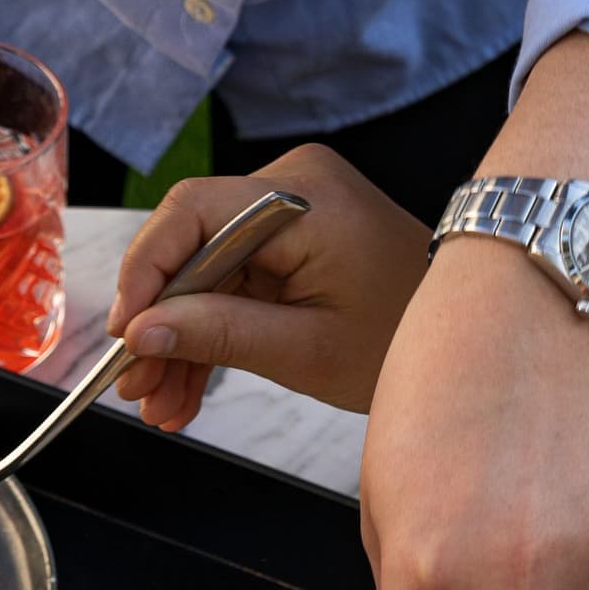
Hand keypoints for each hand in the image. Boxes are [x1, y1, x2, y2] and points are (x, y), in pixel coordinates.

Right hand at [108, 144, 429, 424]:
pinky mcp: (290, 238)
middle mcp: (291, 183)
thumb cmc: (404, 336)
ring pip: (204, 272)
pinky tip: (186, 389)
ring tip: (161, 406)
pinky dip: (211, 331)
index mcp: (301, 197)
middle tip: (134, 388)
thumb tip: (140, 334)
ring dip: (180, 340)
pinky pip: (231, 280)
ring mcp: (290, 209)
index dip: (144, 273)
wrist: (465, 333)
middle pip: (191, 246)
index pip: (191, 213)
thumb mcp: (305, 349)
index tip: (123, 335)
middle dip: (160, 323)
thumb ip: (218, 334)